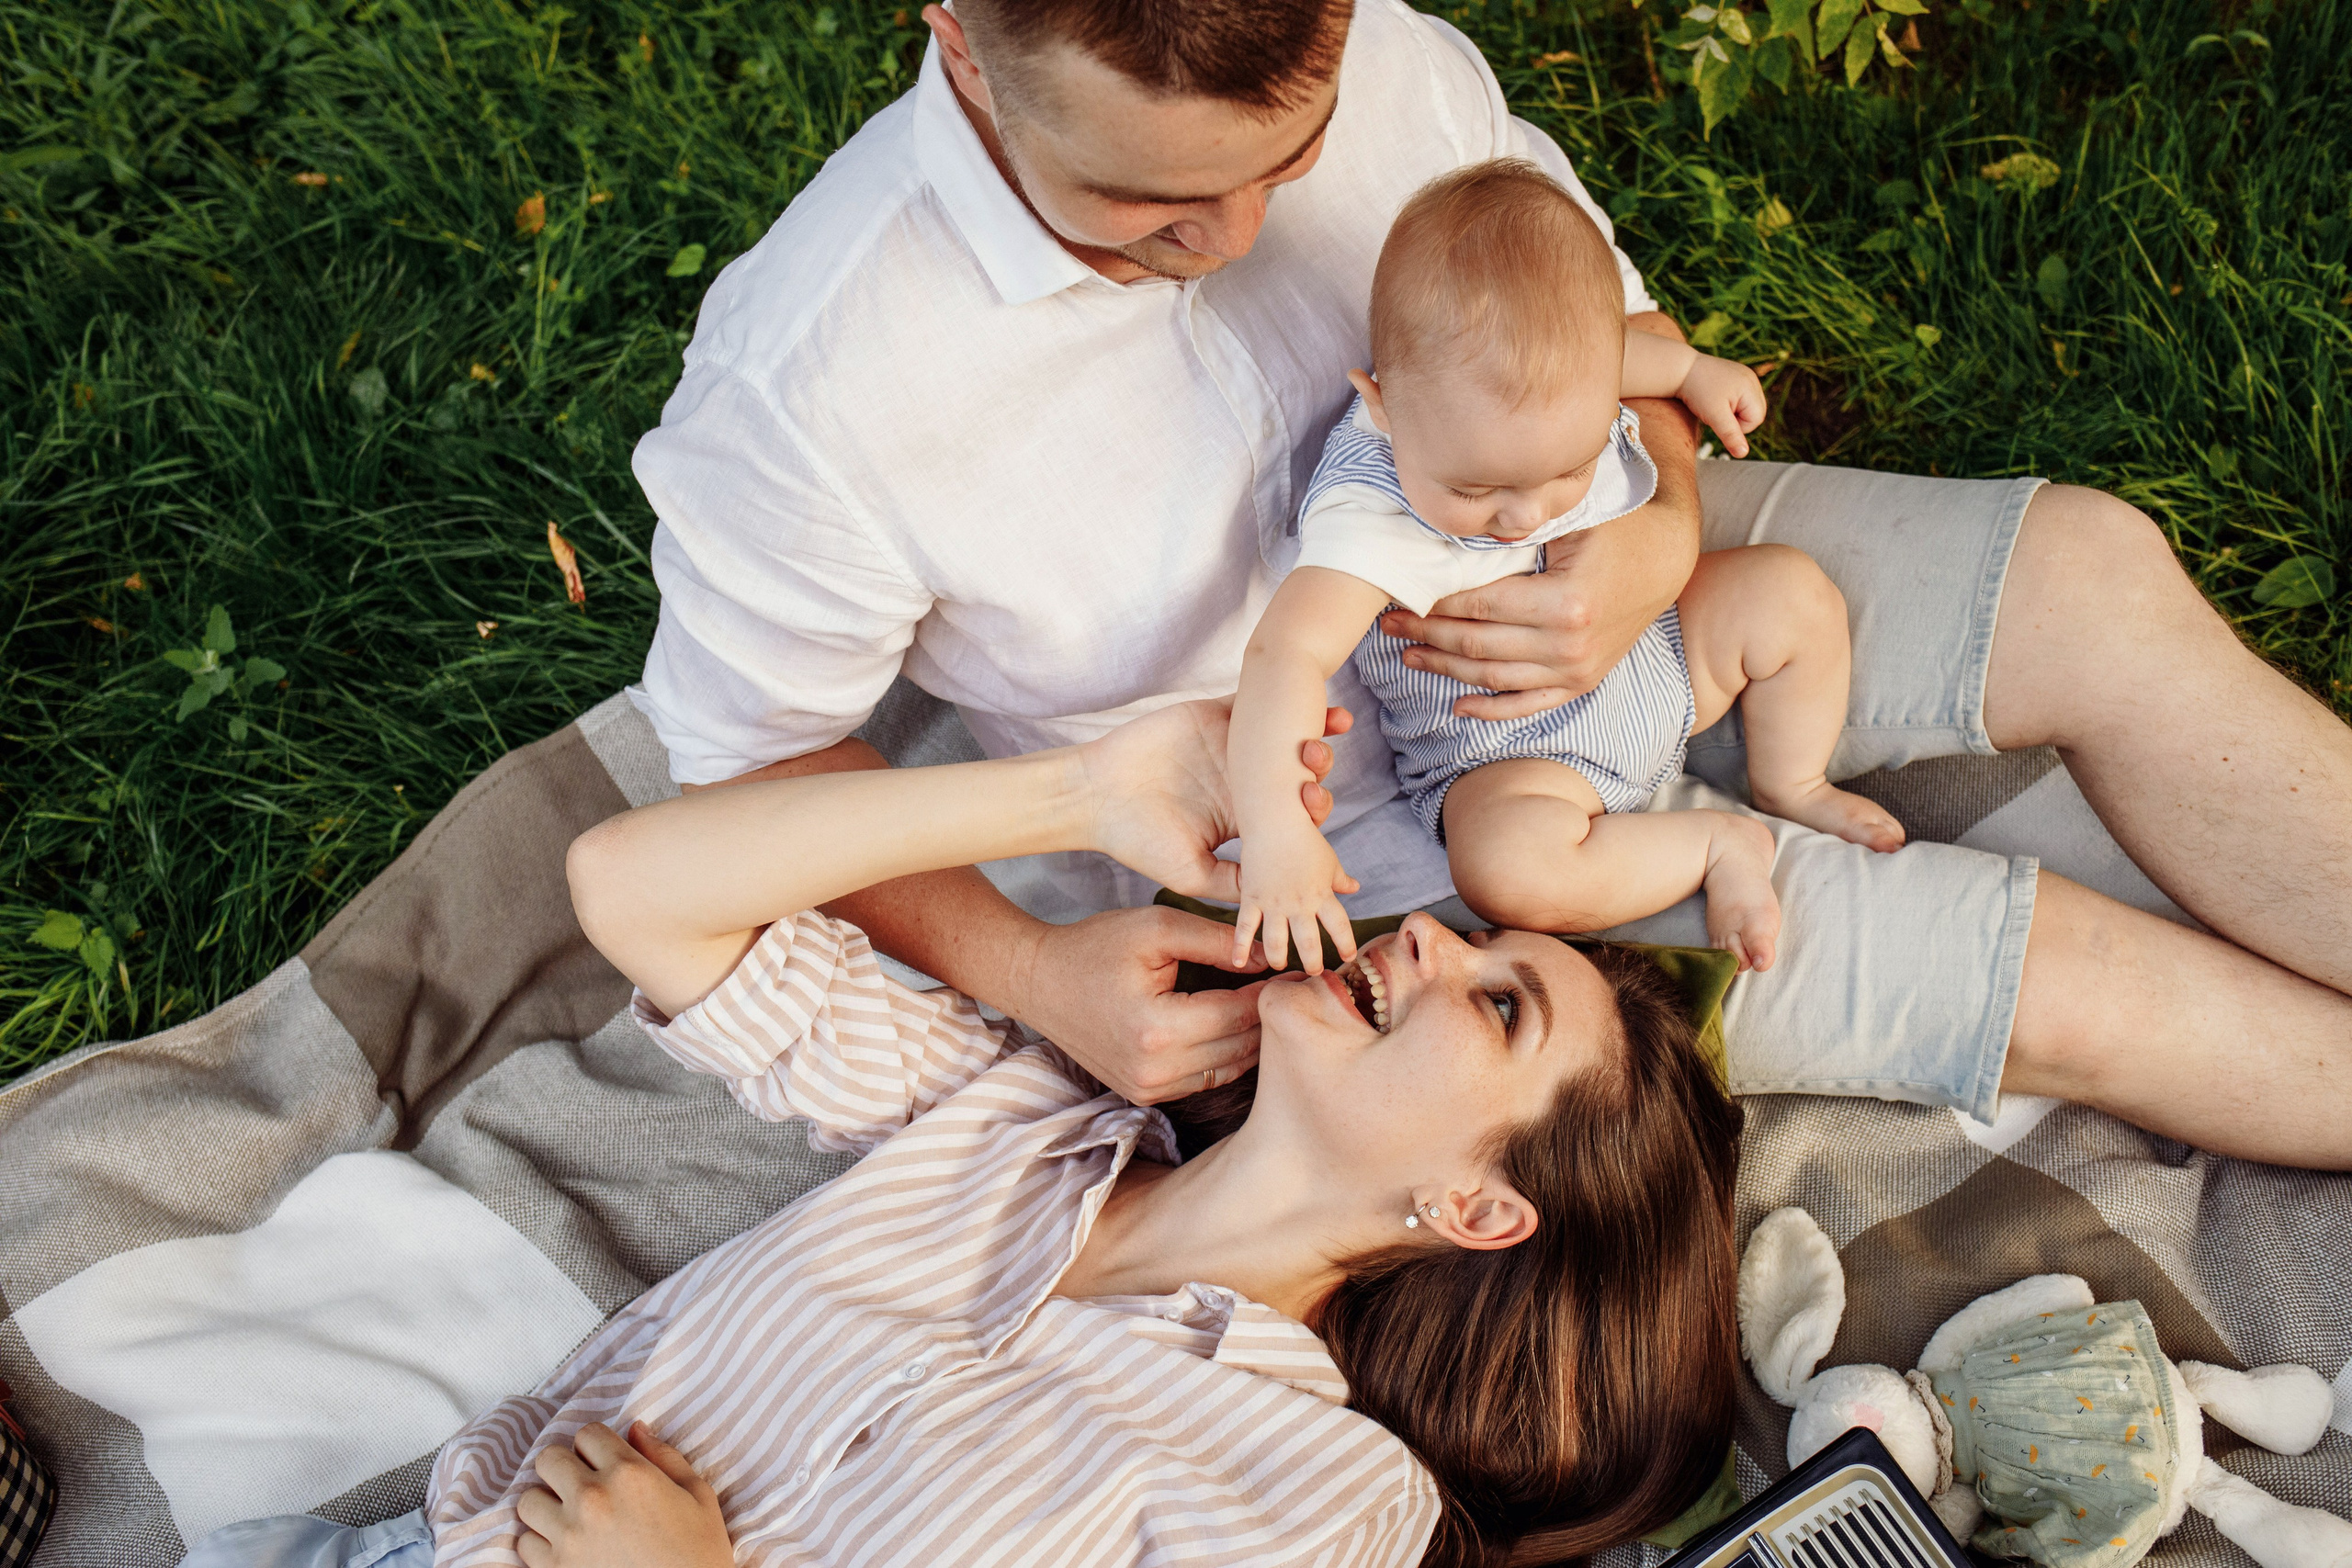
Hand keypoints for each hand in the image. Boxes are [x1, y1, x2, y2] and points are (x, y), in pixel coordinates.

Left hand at [516, 1422, 730, 1567]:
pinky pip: (523, 1543)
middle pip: (548, 1459)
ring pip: (528, 1500)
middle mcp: (593, 1497)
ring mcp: (570, 1535)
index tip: (604, 1462)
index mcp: (630, 1473)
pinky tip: (564, 1546)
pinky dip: (539, 1543)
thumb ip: (665, 1456)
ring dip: (546, 1504)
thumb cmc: (697, 1553)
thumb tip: (635, 1429)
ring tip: (568, 1517)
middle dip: (564, 1467)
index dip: (596, 1446)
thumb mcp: (698, 1495)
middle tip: (581, 1484)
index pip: (587, 1434)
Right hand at [1013, 904, 1273, 1103]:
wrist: (1039, 981)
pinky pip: (1203, 1078)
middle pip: (1238, 1047)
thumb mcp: (1157, 929)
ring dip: (1250, 1040)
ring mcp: (1147, 1088)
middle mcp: (1154, 1070)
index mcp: (1157, 1029)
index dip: (1271, 993)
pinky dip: (1224, 1054)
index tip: (1295, 973)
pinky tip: (1235, 1026)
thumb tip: (1270, 957)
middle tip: (1290, 990)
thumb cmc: (1094, 947)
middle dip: (1268, 1018)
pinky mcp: (1143, 1093)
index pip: (1238, 1015)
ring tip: (1267, 1007)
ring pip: (1227, 1068)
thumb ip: (1218, 942)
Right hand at [1075, 697, 1352, 901]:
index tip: (1328, 830)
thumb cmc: (1137, 840)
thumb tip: (1285, 900)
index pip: (1294, 818)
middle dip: (1319, 778)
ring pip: (1287, 739)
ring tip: (1326, 737)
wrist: (1094, 795)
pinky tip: (1310, 703)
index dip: (1316, 820)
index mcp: (1245, 818)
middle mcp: (1245, 782)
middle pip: (1298, 777)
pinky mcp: (1218, 715)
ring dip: (1313, 738)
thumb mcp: (1192, 874)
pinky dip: (1285, 697)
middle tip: (1319, 784)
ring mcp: (1234, 746)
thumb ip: (1238, 884)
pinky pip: (1258, 703)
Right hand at [1233, 820, 1357, 974]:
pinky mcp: (1252, 897)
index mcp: (1322, 894)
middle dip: (1313, 961)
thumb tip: (1355, 887)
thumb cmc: (1305, 839)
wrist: (1275, 821)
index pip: (1339, 926)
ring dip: (1279, 958)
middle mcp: (1300, 902)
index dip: (1345, 944)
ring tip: (1280, 965)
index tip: (1348, 957)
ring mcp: (1274, 902)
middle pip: (1309, 942)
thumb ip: (1340, 879)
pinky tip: (1238, 963)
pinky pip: (1245, 927)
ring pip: (1276, 941)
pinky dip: (1240, 946)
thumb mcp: (1329, 860)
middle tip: (1315, 972)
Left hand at [1379, 514, 1694, 717]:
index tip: (1401, 595)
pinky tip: (1457, 705)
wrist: (1666, 558)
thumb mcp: (1571, 519)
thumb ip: (1518, 532)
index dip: (1435, 604)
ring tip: (1408, 653)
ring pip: (1493, 679)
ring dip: (1445, 669)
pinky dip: (1490, 709)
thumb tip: (1451, 542)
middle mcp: (1570, 646)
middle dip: (1427, 635)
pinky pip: (1528, 705)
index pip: (1479, 607)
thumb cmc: (1615, 527)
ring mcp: (1576, 671)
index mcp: (1565, 603)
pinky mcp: (1581, 683)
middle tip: (1390, 624)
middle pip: (1478, 646)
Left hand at [1674, 352, 1766, 457]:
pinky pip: (1740, 399)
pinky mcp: (1736, 377)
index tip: (1717, 416)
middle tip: (1714, 410)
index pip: (1756, 420)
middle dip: (1735, 419)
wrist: (1679, 369)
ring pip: (1746, 408)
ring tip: (1713, 403)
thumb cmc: (1696, 391)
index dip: (1736, 426)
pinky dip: (1728, 403)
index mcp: (1750, 387)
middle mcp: (1752, 379)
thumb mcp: (1714, 416)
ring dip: (1731, 412)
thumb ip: (1730, 435)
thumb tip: (1743, 454)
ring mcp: (1745, 377)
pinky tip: (1714, 397)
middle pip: (1755, 414)